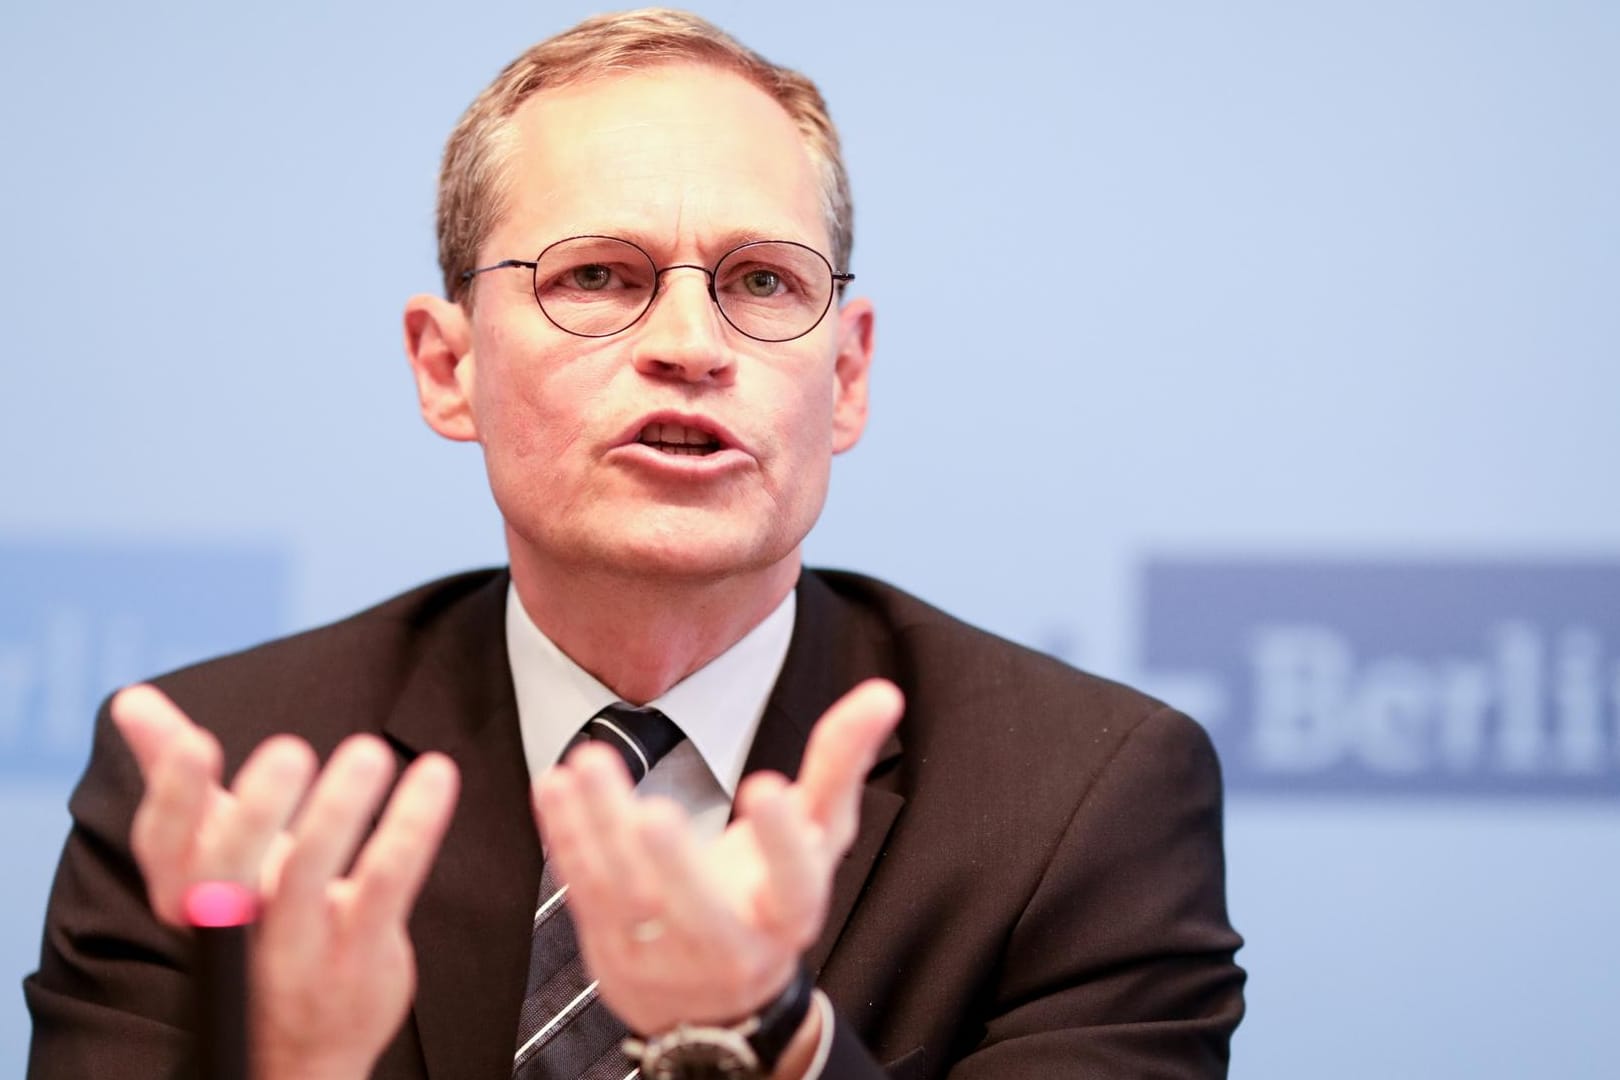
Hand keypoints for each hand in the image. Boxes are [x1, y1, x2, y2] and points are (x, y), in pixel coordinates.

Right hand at [113, 684, 460, 1079]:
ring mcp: (296, 951)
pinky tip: (435, 775)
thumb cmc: (258, 921)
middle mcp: (233, 929)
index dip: (172, 798)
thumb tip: (131, 699)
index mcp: (188, 898)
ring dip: (337, 815)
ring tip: (367, 753)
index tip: (195, 742)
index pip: (164, 850)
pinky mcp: (360, 955)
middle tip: (288, 750)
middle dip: (253, 813)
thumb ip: (179, 777)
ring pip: (307, 884)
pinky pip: (386, 887)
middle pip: (226, 874)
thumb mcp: (216, 852)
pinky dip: (411, 828)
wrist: (305, 1044)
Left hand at [534, 677, 902, 1040]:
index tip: (766, 785)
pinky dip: (568, 837)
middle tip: (654, 811)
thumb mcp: (817, 837)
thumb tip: (884, 693)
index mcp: (788, 915)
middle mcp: (729, 946)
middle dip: (675, 864)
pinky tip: (555, 785)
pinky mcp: (612, 948)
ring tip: (589, 764)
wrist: (716, 1001)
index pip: (795, 884)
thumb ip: (840, 764)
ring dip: (603, 828)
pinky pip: (585, 892)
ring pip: (628, 898)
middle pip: (699, 913)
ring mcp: (664, 956)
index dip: (782, 841)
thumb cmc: (771, 896)